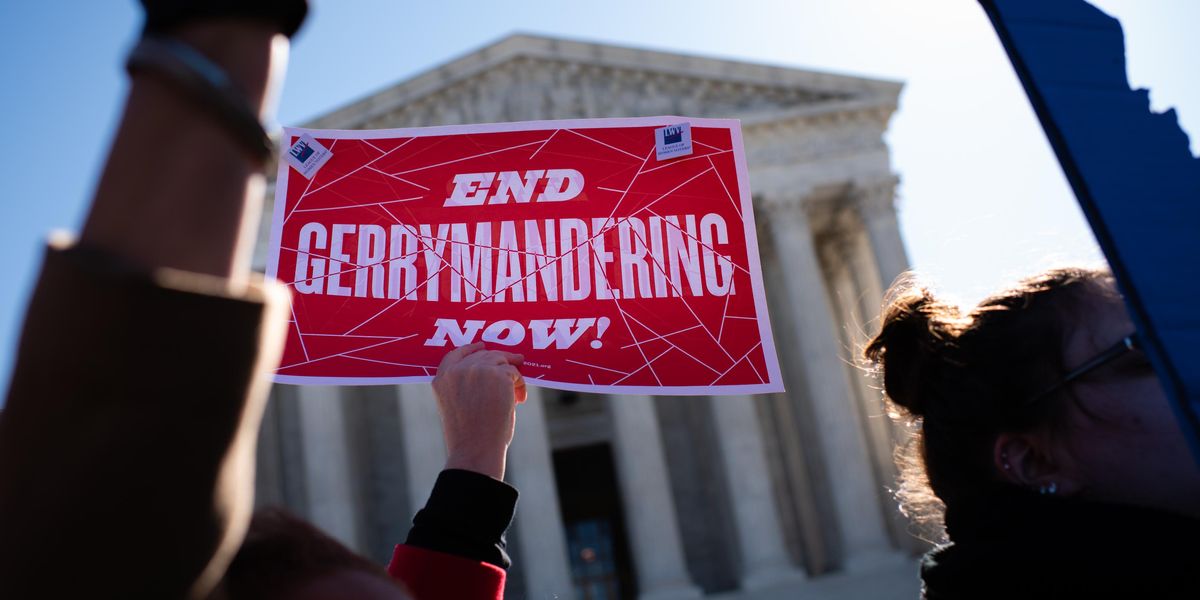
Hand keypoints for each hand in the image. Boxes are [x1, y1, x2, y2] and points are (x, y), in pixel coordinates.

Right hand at [432, 343, 525, 479]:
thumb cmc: (469, 437)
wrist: (476, 450)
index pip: (455, 354)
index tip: (483, 345)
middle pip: (483, 354)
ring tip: (516, 394)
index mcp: (442, 379)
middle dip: (501, 360)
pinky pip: (514, 372)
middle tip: (517, 365)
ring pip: (501, 360)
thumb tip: (493, 370)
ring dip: (512, 375)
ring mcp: (477, 370)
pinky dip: (520, 385)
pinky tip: (518, 400)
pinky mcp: (497, 374)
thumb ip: (465, 385)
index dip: (471, 348)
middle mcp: (457, 371)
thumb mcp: (457, 406)